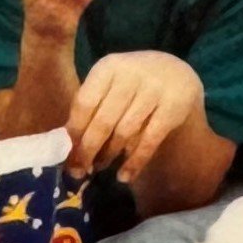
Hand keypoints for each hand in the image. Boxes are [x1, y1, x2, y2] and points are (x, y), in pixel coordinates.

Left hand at [67, 50, 204, 184]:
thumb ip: (90, 108)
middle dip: (88, 150)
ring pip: (125, 132)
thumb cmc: (132, 84)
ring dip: (109, 155)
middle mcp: (131, 74)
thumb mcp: (110, 85)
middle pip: (103, 120)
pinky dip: (134, 162)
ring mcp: (154, 89)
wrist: (176, 73)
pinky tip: (124, 176)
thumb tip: (66, 147)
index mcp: (108, 67)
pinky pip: (149, 141)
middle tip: (79, 170)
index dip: (74, 132)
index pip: (84, 103)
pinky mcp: (173, 106)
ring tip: (100, 167)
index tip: (66, 155)